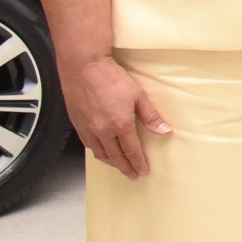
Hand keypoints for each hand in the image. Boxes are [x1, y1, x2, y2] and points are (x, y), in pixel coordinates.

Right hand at [64, 53, 168, 179]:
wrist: (84, 67)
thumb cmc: (111, 78)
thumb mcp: (138, 95)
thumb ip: (150, 116)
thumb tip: (164, 131)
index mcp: (119, 124)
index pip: (131, 151)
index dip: (138, 163)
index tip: (143, 171)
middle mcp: (101, 130)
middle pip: (114, 156)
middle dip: (125, 168)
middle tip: (132, 175)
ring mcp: (87, 128)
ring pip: (100, 153)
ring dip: (111, 162)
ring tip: (119, 166)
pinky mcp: (77, 123)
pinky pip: (88, 144)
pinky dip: (97, 152)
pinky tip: (102, 151)